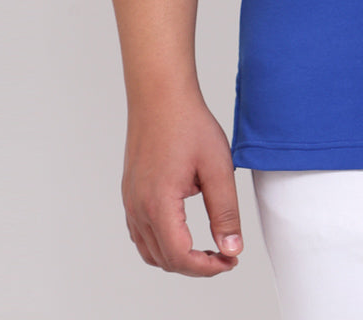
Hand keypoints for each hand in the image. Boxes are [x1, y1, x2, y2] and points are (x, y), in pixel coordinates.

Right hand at [122, 91, 242, 274]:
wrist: (160, 94)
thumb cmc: (189, 124)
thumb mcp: (217, 167)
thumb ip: (225, 212)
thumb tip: (232, 249)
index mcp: (158, 203)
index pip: (179, 257)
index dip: (207, 268)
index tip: (230, 260)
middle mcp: (138, 207)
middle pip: (164, 259)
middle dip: (196, 266)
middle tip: (225, 255)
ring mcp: (130, 200)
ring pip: (149, 250)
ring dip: (178, 258)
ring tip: (208, 248)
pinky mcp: (130, 192)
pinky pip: (140, 233)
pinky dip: (161, 243)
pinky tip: (184, 232)